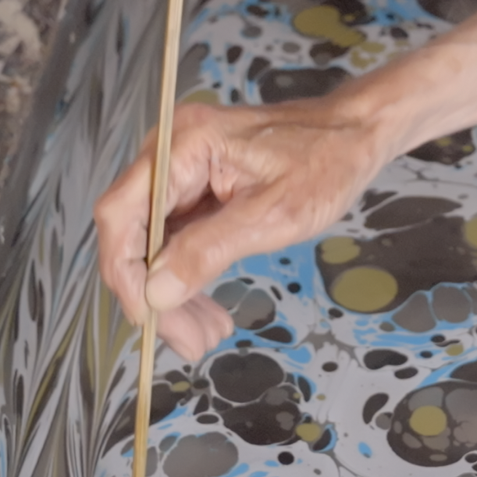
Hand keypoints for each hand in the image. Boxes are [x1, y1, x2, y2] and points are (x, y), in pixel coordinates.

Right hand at [95, 98, 395, 360]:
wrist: (354, 134)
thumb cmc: (325, 160)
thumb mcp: (273, 215)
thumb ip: (209, 251)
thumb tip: (157, 292)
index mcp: (184, 145)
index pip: (121, 213)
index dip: (125, 272)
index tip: (150, 318)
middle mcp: (170, 152)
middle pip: (132, 234)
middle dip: (154, 294)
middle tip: (189, 342)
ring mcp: (181, 170)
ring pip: (152, 244)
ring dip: (172, 294)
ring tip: (205, 335)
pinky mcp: (195, 188)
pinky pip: (176, 239)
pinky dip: (188, 276)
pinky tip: (208, 309)